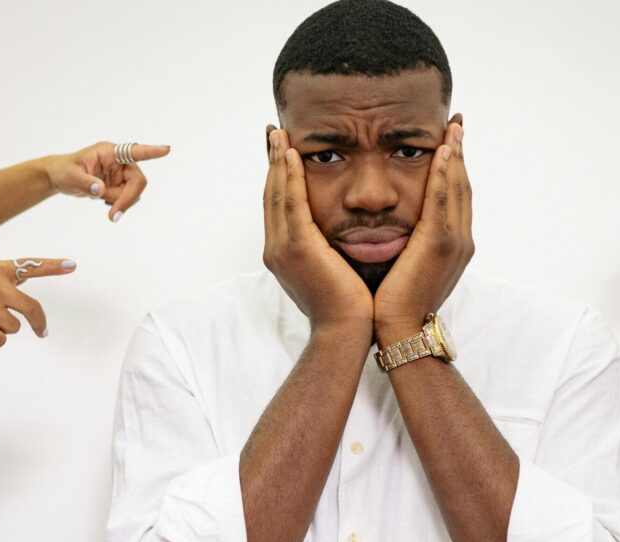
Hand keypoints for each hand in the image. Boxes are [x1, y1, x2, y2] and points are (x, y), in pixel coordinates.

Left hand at [44, 141, 169, 221]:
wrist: (60, 177)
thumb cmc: (64, 171)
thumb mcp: (70, 176)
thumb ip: (85, 183)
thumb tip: (100, 190)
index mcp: (109, 152)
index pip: (133, 151)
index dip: (151, 151)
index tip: (166, 149)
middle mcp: (119, 161)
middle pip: (137, 181)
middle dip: (127, 199)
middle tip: (113, 216)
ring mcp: (121, 173)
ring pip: (133, 192)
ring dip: (120, 202)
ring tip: (99, 201)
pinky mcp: (120, 184)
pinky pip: (127, 198)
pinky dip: (118, 204)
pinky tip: (103, 201)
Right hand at [263, 128, 372, 332]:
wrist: (346, 331)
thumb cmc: (348, 306)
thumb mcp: (333, 271)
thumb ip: (327, 249)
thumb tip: (337, 235)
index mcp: (283, 254)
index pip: (277, 206)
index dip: (277, 176)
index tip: (280, 150)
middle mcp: (276, 249)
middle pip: (271, 195)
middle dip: (271, 162)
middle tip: (273, 132)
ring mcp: (283, 248)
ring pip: (277, 195)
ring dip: (277, 161)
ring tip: (279, 134)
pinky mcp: (297, 248)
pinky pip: (291, 204)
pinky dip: (289, 177)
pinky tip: (292, 154)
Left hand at [373, 121, 471, 341]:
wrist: (400, 330)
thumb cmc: (396, 304)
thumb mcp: (407, 267)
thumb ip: (410, 244)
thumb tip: (397, 229)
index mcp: (454, 245)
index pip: (456, 197)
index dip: (456, 167)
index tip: (452, 142)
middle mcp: (461, 240)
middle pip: (462, 186)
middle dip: (460, 153)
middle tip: (456, 124)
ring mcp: (454, 242)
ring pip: (457, 188)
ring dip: (455, 155)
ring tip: (452, 128)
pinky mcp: (439, 245)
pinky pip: (443, 201)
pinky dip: (444, 175)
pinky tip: (442, 152)